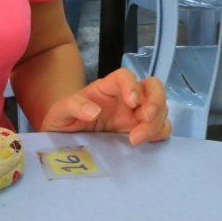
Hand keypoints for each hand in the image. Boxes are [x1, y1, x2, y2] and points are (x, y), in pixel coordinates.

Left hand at [40, 68, 170, 145]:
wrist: (64, 143)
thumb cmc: (63, 121)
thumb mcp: (60, 112)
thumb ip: (73, 106)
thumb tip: (94, 110)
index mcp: (107, 89)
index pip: (125, 76)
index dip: (132, 85)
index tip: (131, 102)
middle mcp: (125, 99)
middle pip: (153, 86)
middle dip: (156, 100)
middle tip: (145, 118)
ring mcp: (135, 116)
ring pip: (161, 109)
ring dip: (156, 122)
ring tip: (135, 139)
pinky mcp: (141, 133)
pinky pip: (160, 129)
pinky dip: (159, 134)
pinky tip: (146, 144)